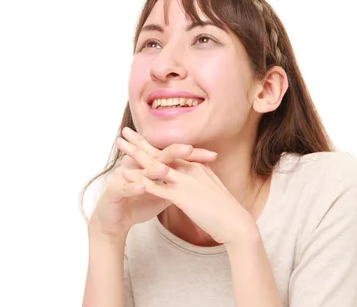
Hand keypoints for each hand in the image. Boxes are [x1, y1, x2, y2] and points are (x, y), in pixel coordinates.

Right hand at [88, 129, 217, 240]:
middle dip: (174, 152)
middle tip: (190, 149)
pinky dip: (133, 187)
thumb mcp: (163, 195)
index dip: (192, 156)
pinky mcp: (115, 189)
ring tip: (166, 170)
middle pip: (159, 156)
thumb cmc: (138, 204)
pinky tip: (141, 187)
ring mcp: (125, 176)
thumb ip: (178, 186)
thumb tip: (201, 181)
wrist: (114, 220)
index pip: (175, 157)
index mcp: (152, 165)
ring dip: (153, 169)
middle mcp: (139, 166)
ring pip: (141, 170)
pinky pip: (125, 187)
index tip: (212, 156)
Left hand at [116, 128, 256, 246]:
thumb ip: (199, 183)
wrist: (237, 224)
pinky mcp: (182, 196)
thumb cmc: (225, 212)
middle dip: (141, 142)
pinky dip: (139, 179)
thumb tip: (192, 181)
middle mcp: (190, 169)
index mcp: (197, 167)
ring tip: (119, 145)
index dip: (156, 143)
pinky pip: (156, 186)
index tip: (142, 136)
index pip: (171, 151)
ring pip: (155, 164)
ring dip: (135, 154)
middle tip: (124, 131)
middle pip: (160, 152)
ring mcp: (185, 181)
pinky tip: (125, 175)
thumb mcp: (210, 191)